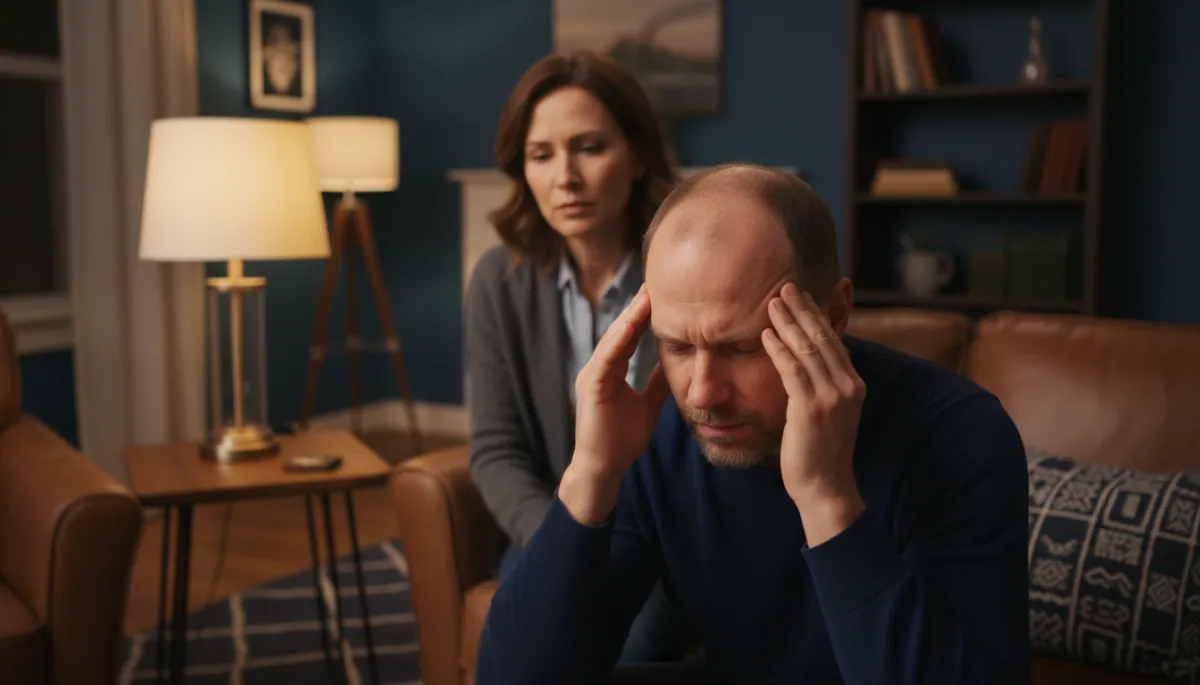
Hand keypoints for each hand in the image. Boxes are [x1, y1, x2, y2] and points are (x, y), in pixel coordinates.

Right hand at [560, 285, 670, 524]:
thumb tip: (675, 363)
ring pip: (613, 338)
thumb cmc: (622, 440)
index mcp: (612, 370)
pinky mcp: (590, 387)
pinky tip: (631, 323)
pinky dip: (618, 339)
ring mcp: (592, 375)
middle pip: (621, 330)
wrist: (604, 468)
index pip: (630, 335)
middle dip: (638, 307)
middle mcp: (600, 367)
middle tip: (655, 282)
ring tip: (646, 295)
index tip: (663, 294)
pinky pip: (606, 357)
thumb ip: (656, 382)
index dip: (645, 315)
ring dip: (630, 316)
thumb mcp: (648, 404)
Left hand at [762, 283, 866, 545]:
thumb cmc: (819, 451)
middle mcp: (848, 386)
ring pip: (808, 349)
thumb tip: (808, 362)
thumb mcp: (829, 413)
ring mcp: (832, 396)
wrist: (825, 487)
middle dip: (803, 310)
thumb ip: (822, 386)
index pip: (834, 341)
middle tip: (785, 286)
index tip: (801, 296)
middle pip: (823, 338)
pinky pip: (793, 370)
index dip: (817, 316)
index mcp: (854, 385)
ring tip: (772, 302)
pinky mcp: (812, 407)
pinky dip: (779, 349)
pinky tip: (766, 334)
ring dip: (788, 323)